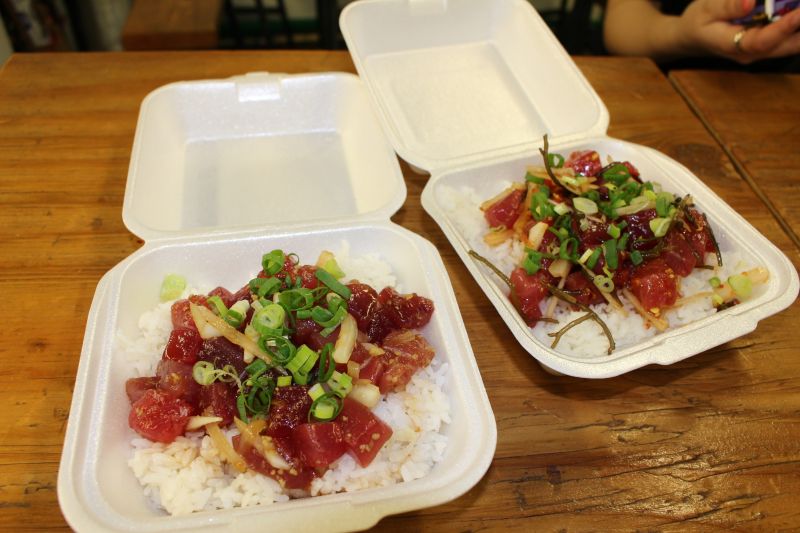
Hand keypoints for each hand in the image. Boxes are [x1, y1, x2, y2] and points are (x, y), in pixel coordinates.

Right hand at [679, 0, 799, 62]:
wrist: (692, 37)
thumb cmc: (698, 22)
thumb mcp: (705, 9)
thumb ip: (726, 6)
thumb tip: (748, 3)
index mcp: (734, 47)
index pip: (764, 41)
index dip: (785, 26)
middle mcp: (753, 53)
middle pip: (789, 45)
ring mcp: (764, 51)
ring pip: (795, 42)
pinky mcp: (771, 44)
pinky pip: (793, 36)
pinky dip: (798, 23)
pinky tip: (799, 11)